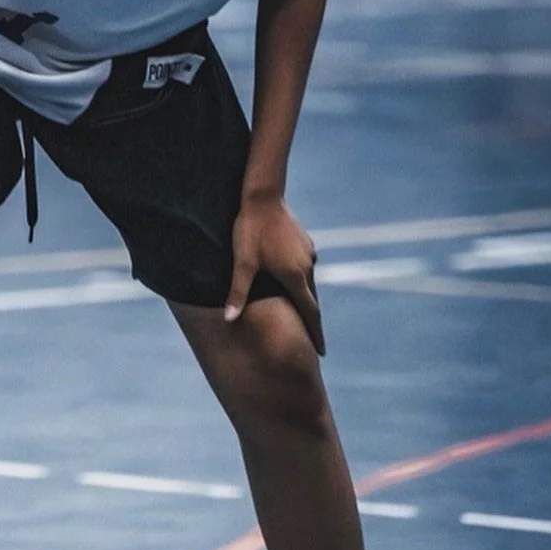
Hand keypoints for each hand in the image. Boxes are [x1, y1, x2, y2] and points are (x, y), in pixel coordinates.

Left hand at [224, 194, 323, 354]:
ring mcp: (308, 253)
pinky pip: (305, 267)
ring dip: (306, 299)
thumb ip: (237, 293)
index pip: (310, 313)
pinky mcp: (305, 242)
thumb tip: (229, 320)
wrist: (262, 197)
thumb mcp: (242, 264)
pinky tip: (294, 281)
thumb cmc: (250, 231)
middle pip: (312, 301)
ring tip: (303, 314)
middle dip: (312, 321)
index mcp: (294, 277)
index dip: (315, 333)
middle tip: (313, 340)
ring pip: (309, 283)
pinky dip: (302, 280)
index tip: (321, 352)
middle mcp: (306, 267)